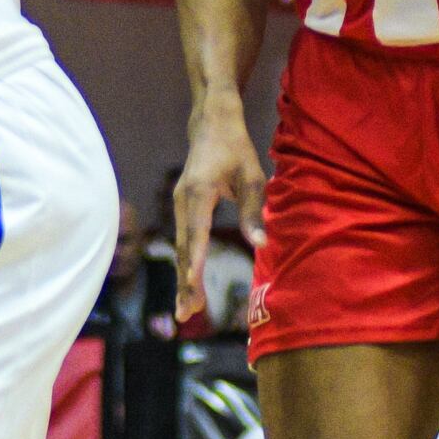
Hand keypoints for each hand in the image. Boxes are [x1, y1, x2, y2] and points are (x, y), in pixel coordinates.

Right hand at [173, 95, 264, 328]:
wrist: (211, 124)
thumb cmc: (236, 149)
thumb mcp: (252, 178)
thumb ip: (254, 212)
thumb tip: (260, 244)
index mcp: (199, 193)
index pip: (195, 233)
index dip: (194, 261)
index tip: (192, 285)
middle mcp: (182, 202)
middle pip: (182, 248)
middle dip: (184, 282)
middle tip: (187, 314)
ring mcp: (178, 205)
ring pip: (179, 248)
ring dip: (183, 279)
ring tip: (188, 309)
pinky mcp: (181, 208)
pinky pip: (182, 241)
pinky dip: (185, 264)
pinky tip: (189, 284)